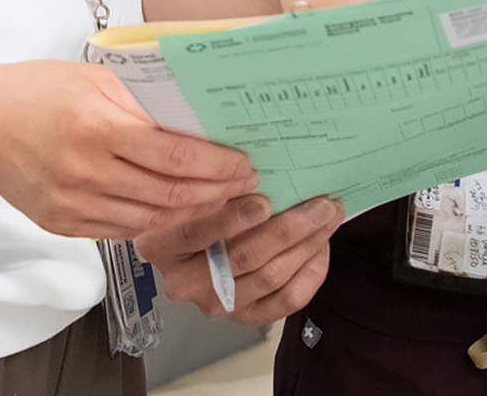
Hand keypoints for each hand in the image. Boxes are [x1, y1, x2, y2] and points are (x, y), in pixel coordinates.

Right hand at [0, 60, 258, 239]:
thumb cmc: (35, 91)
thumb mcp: (94, 79)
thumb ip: (144, 99)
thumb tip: (196, 116)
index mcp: (98, 127)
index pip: (177, 156)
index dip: (218, 166)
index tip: (243, 165)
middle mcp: (86, 170)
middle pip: (170, 195)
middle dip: (216, 194)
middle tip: (243, 189)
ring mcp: (73, 202)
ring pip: (150, 221)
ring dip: (192, 215)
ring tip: (218, 203)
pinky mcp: (62, 223)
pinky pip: (121, 231)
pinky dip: (154, 225)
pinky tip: (174, 214)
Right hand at [140, 193, 344, 324]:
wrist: (190, 248)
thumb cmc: (194, 208)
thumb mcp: (187, 190)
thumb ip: (208, 182)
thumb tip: (255, 168)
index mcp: (159, 246)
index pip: (193, 234)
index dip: (231, 218)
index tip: (264, 199)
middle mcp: (183, 282)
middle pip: (243, 257)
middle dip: (290, 227)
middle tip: (320, 203)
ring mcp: (215, 304)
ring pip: (271, 277)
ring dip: (307, 244)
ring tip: (327, 218)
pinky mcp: (244, 318)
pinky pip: (287, 301)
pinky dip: (310, 272)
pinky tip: (320, 247)